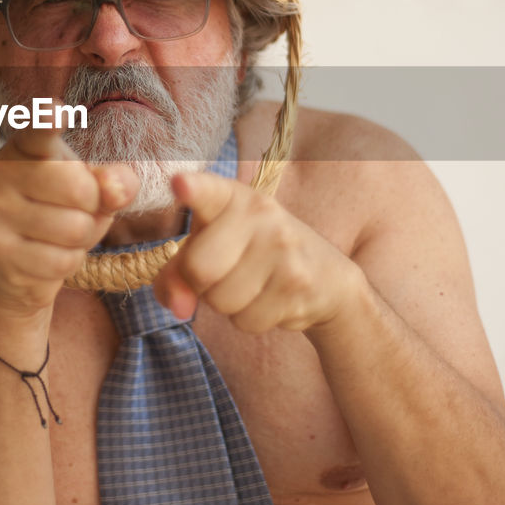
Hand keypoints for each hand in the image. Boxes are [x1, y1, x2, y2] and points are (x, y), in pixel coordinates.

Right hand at [0, 113, 138, 319]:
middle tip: (75, 209)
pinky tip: (48, 256)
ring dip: (82, 238)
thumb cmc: (62, 211)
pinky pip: (62, 260)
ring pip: (74, 228)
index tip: (55, 110)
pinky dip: (68, 262)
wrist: (19, 266)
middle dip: (93, 207)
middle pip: (80, 188)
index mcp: (26, 146)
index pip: (38, 131)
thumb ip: (113, 182)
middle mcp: (1, 171)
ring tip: (61, 235)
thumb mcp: (94, 189)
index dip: (47, 121)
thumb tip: (118, 190)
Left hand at [153, 172, 353, 333]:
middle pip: (199, 268)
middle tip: (224, 274)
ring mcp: (282, 247)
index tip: (180, 184)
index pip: (210, 191)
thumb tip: (178, 307)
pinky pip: (247, 321)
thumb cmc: (255, 256)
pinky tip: (271, 299)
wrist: (327, 278)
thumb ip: (179, 271)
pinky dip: (251, 319)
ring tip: (253, 285)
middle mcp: (260, 215)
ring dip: (228, 305)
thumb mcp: (216, 246)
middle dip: (201, 285)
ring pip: (221, 301)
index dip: (194, 189)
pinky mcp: (297, 283)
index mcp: (234, 198)